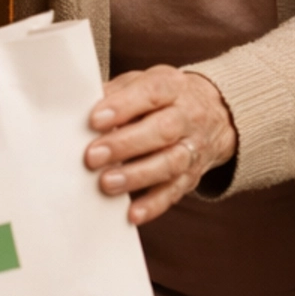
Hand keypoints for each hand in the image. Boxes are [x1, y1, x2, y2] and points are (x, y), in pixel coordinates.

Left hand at [84, 66, 236, 224]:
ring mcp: (193, 148)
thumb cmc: (163, 99)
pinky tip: (133, 213)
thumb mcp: (143, 83)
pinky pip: (174, 192)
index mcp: (172, 86)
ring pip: (170, 163)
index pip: (151, 92)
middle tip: (92, 156)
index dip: (123, 106)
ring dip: (137, 176)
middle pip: (162, 130)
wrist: (214, 114)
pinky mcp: (191, 176)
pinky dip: (153, 205)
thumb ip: (115, 94)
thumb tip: (80, 111)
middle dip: (125, 144)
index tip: (95, 120)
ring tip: (107, 183)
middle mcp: (188, 116)